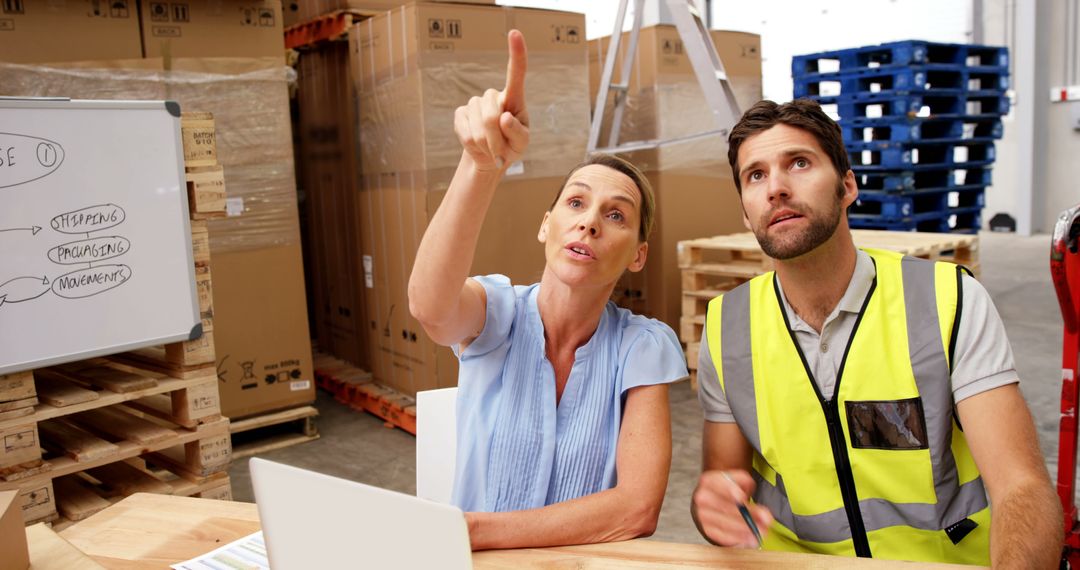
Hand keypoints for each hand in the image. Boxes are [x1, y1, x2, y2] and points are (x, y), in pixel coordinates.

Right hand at [453, 29, 529, 172]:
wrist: (490, 157)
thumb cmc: (512, 147)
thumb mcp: (522, 144)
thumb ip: (518, 133)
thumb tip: (504, 118)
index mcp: (514, 98)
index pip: (516, 73)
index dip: (516, 53)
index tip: (515, 33)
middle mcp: (494, 97)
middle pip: (491, 115)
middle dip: (496, 140)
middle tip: (501, 153)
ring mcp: (475, 104)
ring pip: (478, 127)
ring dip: (487, 145)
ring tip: (492, 149)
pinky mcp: (460, 114)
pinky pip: (466, 133)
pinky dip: (474, 146)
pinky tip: (479, 146)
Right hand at [692, 469, 773, 547]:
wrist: (711, 498)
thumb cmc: (727, 488)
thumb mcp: (737, 479)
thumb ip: (744, 481)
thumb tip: (745, 498)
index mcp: (708, 481)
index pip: (719, 485)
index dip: (730, 491)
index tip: (742, 498)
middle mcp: (702, 498)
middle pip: (725, 507)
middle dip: (746, 514)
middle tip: (765, 519)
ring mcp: (703, 515)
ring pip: (724, 523)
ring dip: (745, 529)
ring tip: (761, 532)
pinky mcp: (707, 529)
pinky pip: (722, 536)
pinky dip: (737, 539)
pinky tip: (750, 539)